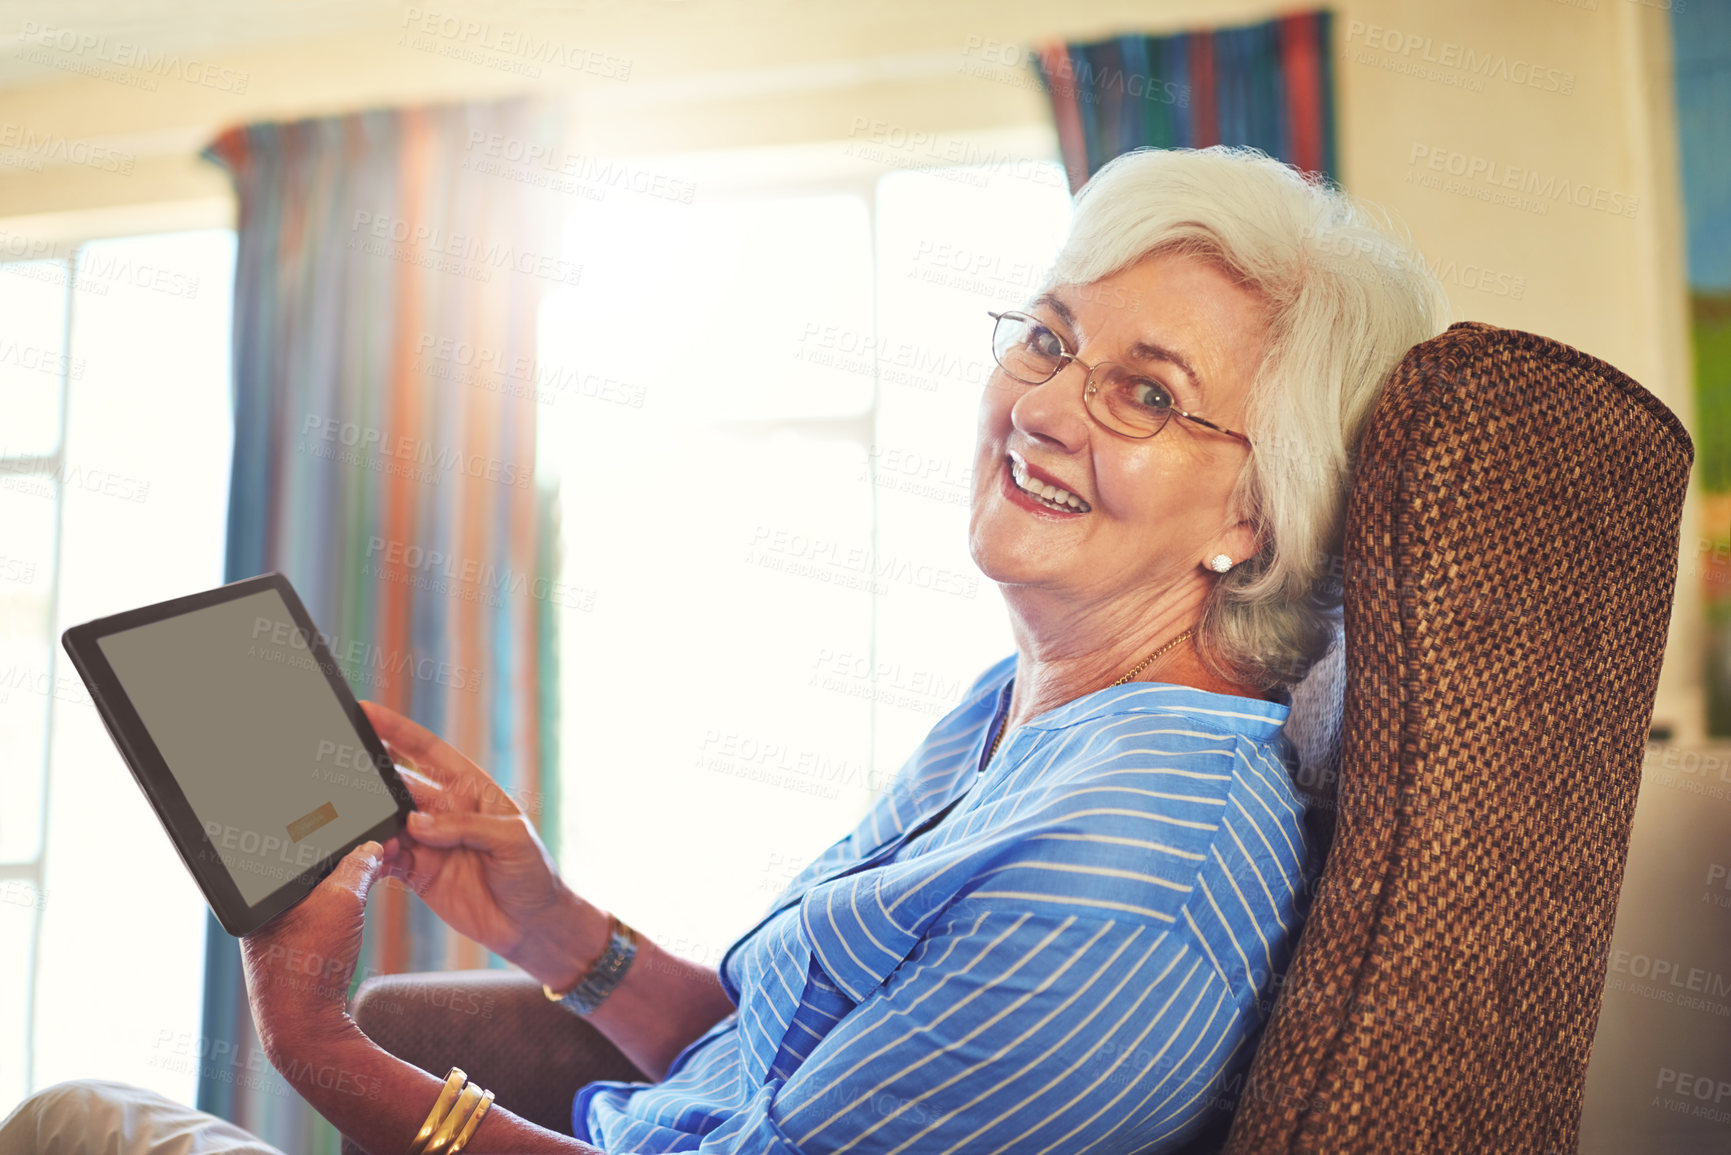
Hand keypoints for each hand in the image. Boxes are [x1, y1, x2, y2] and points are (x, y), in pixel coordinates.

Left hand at [239, 842, 382, 1063]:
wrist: (305, 1026)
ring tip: (366, 879)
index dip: (324, 835)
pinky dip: (338, 907)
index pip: (289, 848)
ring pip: (312, 893)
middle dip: (338, 858)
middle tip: (368, 852)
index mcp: (254, 893)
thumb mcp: (342, 902)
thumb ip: (358, 867)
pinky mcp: (291, 949)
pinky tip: (354, 911)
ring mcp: (274, 932)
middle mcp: (258, 911)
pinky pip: (316, 915)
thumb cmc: (308, 965)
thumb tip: (372, 846)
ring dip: (341, 884)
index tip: (355, 831)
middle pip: (303, 870)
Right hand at [358, 700, 590, 984]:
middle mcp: (445, 811)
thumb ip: (465, 826)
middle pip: (400, 785)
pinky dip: (373, 857)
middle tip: (343, 770)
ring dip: (370, 822)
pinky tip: (366, 856)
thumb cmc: (533, 872)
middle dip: (371, 776)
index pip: (428, 751)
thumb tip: (417, 822)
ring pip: (387, 823)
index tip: (366, 713)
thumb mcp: (512, 838)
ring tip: (353, 820)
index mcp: (471, 789)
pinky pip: (387, 859)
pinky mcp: (418, 873)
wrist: (532, 924)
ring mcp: (428, 842)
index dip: (398, 731)